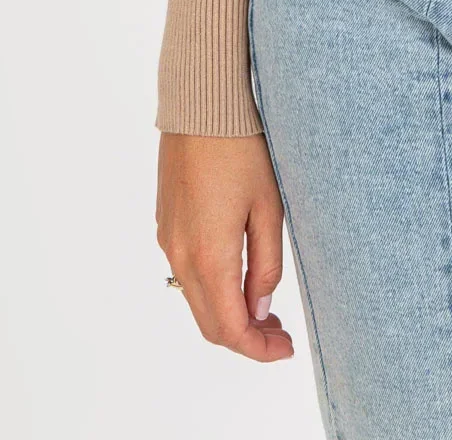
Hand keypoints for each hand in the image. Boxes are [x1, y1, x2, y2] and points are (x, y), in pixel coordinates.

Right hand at [157, 131, 293, 361]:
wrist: (202, 102)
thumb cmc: (243, 148)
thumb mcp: (269, 207)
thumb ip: (265, 266)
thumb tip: (260, 310)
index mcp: (209, 256)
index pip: (230, 329)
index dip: (258, 350)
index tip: (286, 349)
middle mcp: (180, 254)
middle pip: (209, 322)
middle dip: (245, 338)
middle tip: (280, 335)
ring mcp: (168, 238)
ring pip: (195, 299)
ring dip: (227, 314)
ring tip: (264, 310)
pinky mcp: (165, 222)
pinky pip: (186, 272)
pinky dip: (211, 289)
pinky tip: (238, 276)